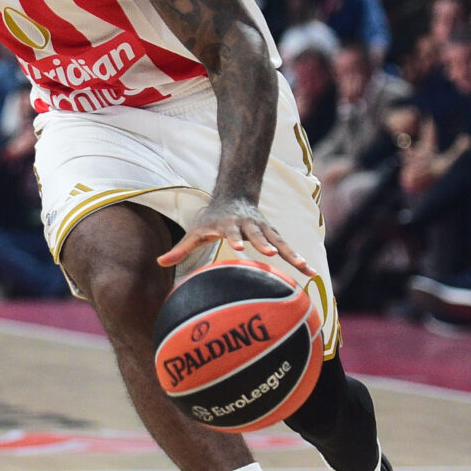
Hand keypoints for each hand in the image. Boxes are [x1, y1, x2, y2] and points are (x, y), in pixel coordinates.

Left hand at [157, 197, 315, 277]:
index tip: (237, 246)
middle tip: (270, 253)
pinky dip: (299, 259)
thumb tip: (159, 262)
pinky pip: (288, 248)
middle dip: (263, 242)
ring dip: (290, 253)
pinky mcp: (274, 234)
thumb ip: (180, 248)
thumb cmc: (211, 220)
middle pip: (257, 233)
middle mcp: (247, 225)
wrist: (234, 196)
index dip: (234, 237)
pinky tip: (311, 274)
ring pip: (278, 240)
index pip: (230, 230)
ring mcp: (263, 229)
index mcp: (227, 224)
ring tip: (303, 268)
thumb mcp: (195, 232)